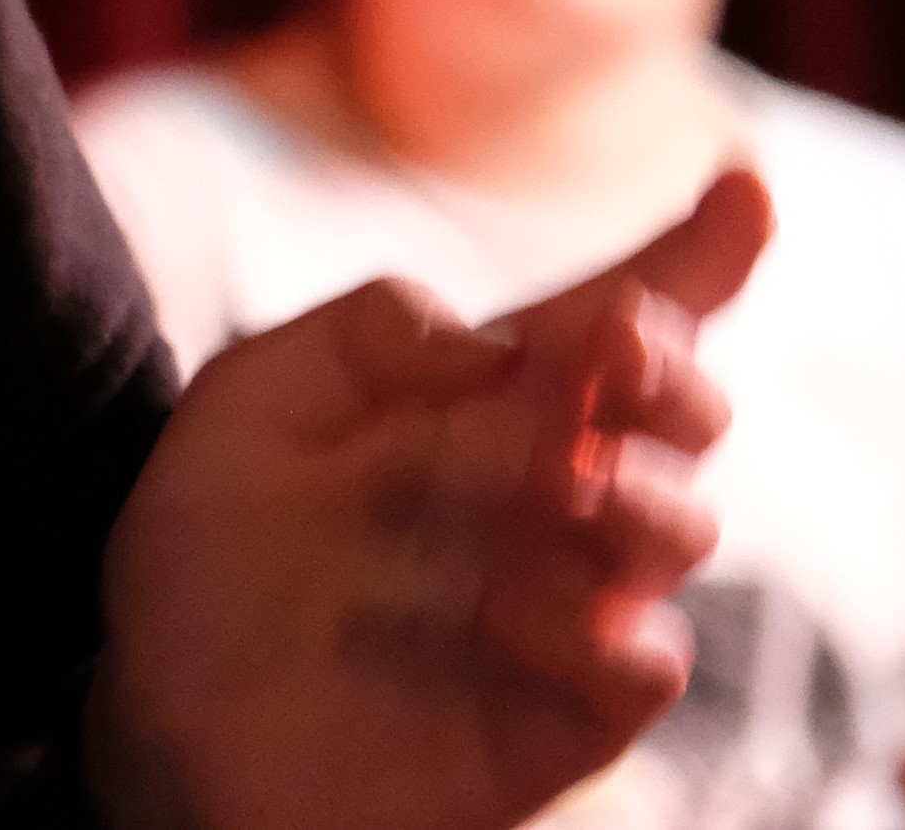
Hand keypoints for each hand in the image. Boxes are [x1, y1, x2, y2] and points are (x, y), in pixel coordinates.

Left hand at [91, 168, 775, 829]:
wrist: (162, 718)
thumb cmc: (211, 553)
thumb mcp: (251, 406)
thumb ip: (364, 337)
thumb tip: (497, 339)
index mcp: (483, 401)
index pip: (613, 318)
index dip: (691, 257)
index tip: (743, 186)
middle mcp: (549, 491)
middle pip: (678, 412)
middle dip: (669, 368)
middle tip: (615, 344)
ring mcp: (566, 599)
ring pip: (681, 527)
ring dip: (647, 491)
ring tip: (571, 475)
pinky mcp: (562, 714)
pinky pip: (644, 668)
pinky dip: (606, 633)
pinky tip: (517, 613)